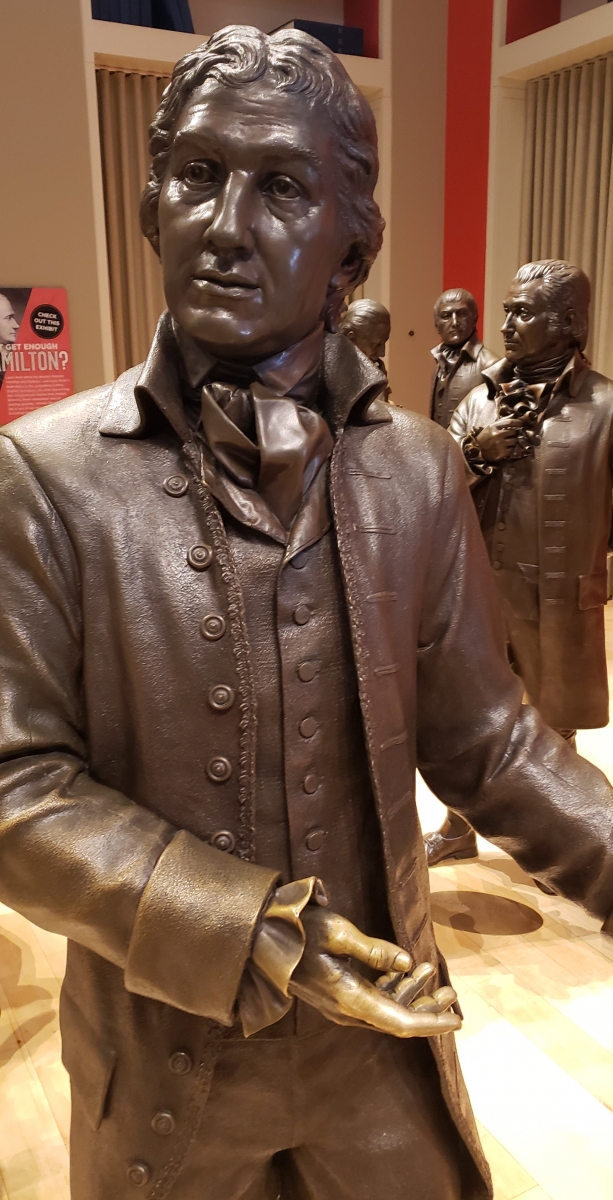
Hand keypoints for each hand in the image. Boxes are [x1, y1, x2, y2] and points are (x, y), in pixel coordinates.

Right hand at [288, 907, 460, 1037]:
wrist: (261, 938)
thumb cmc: (298, 931)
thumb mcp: (339, 933)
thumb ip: (375, 951)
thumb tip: (408, 964)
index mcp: (350, 999)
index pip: (399, 1022)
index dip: (430, 1023)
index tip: (456, 1020)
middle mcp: (347, 1009)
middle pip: (396, 1018)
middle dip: (426, 1009)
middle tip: (451, 993)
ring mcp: (341, 1004)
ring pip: (385, 1008)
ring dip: (411, 994)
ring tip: (432, 973)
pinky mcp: (337, 993)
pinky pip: (372, 997)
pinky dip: (393, 986)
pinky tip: (406, 969)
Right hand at [476, 418, 522, 462]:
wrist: (476, 451)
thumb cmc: (484, 438)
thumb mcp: (490, 427)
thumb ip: (501, 422)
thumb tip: (513, 416)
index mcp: (494, 427)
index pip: (510, 422)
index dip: (518, 422)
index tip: (522, 423)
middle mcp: (497, 435)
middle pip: (513, 432)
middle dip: (514, 434)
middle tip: (511, 436)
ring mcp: (500, 445)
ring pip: (514, 441)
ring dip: (512, 442)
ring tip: (507, 443)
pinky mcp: (501, 453)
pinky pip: (511, 450)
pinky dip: (510, 449)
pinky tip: (505, 449)